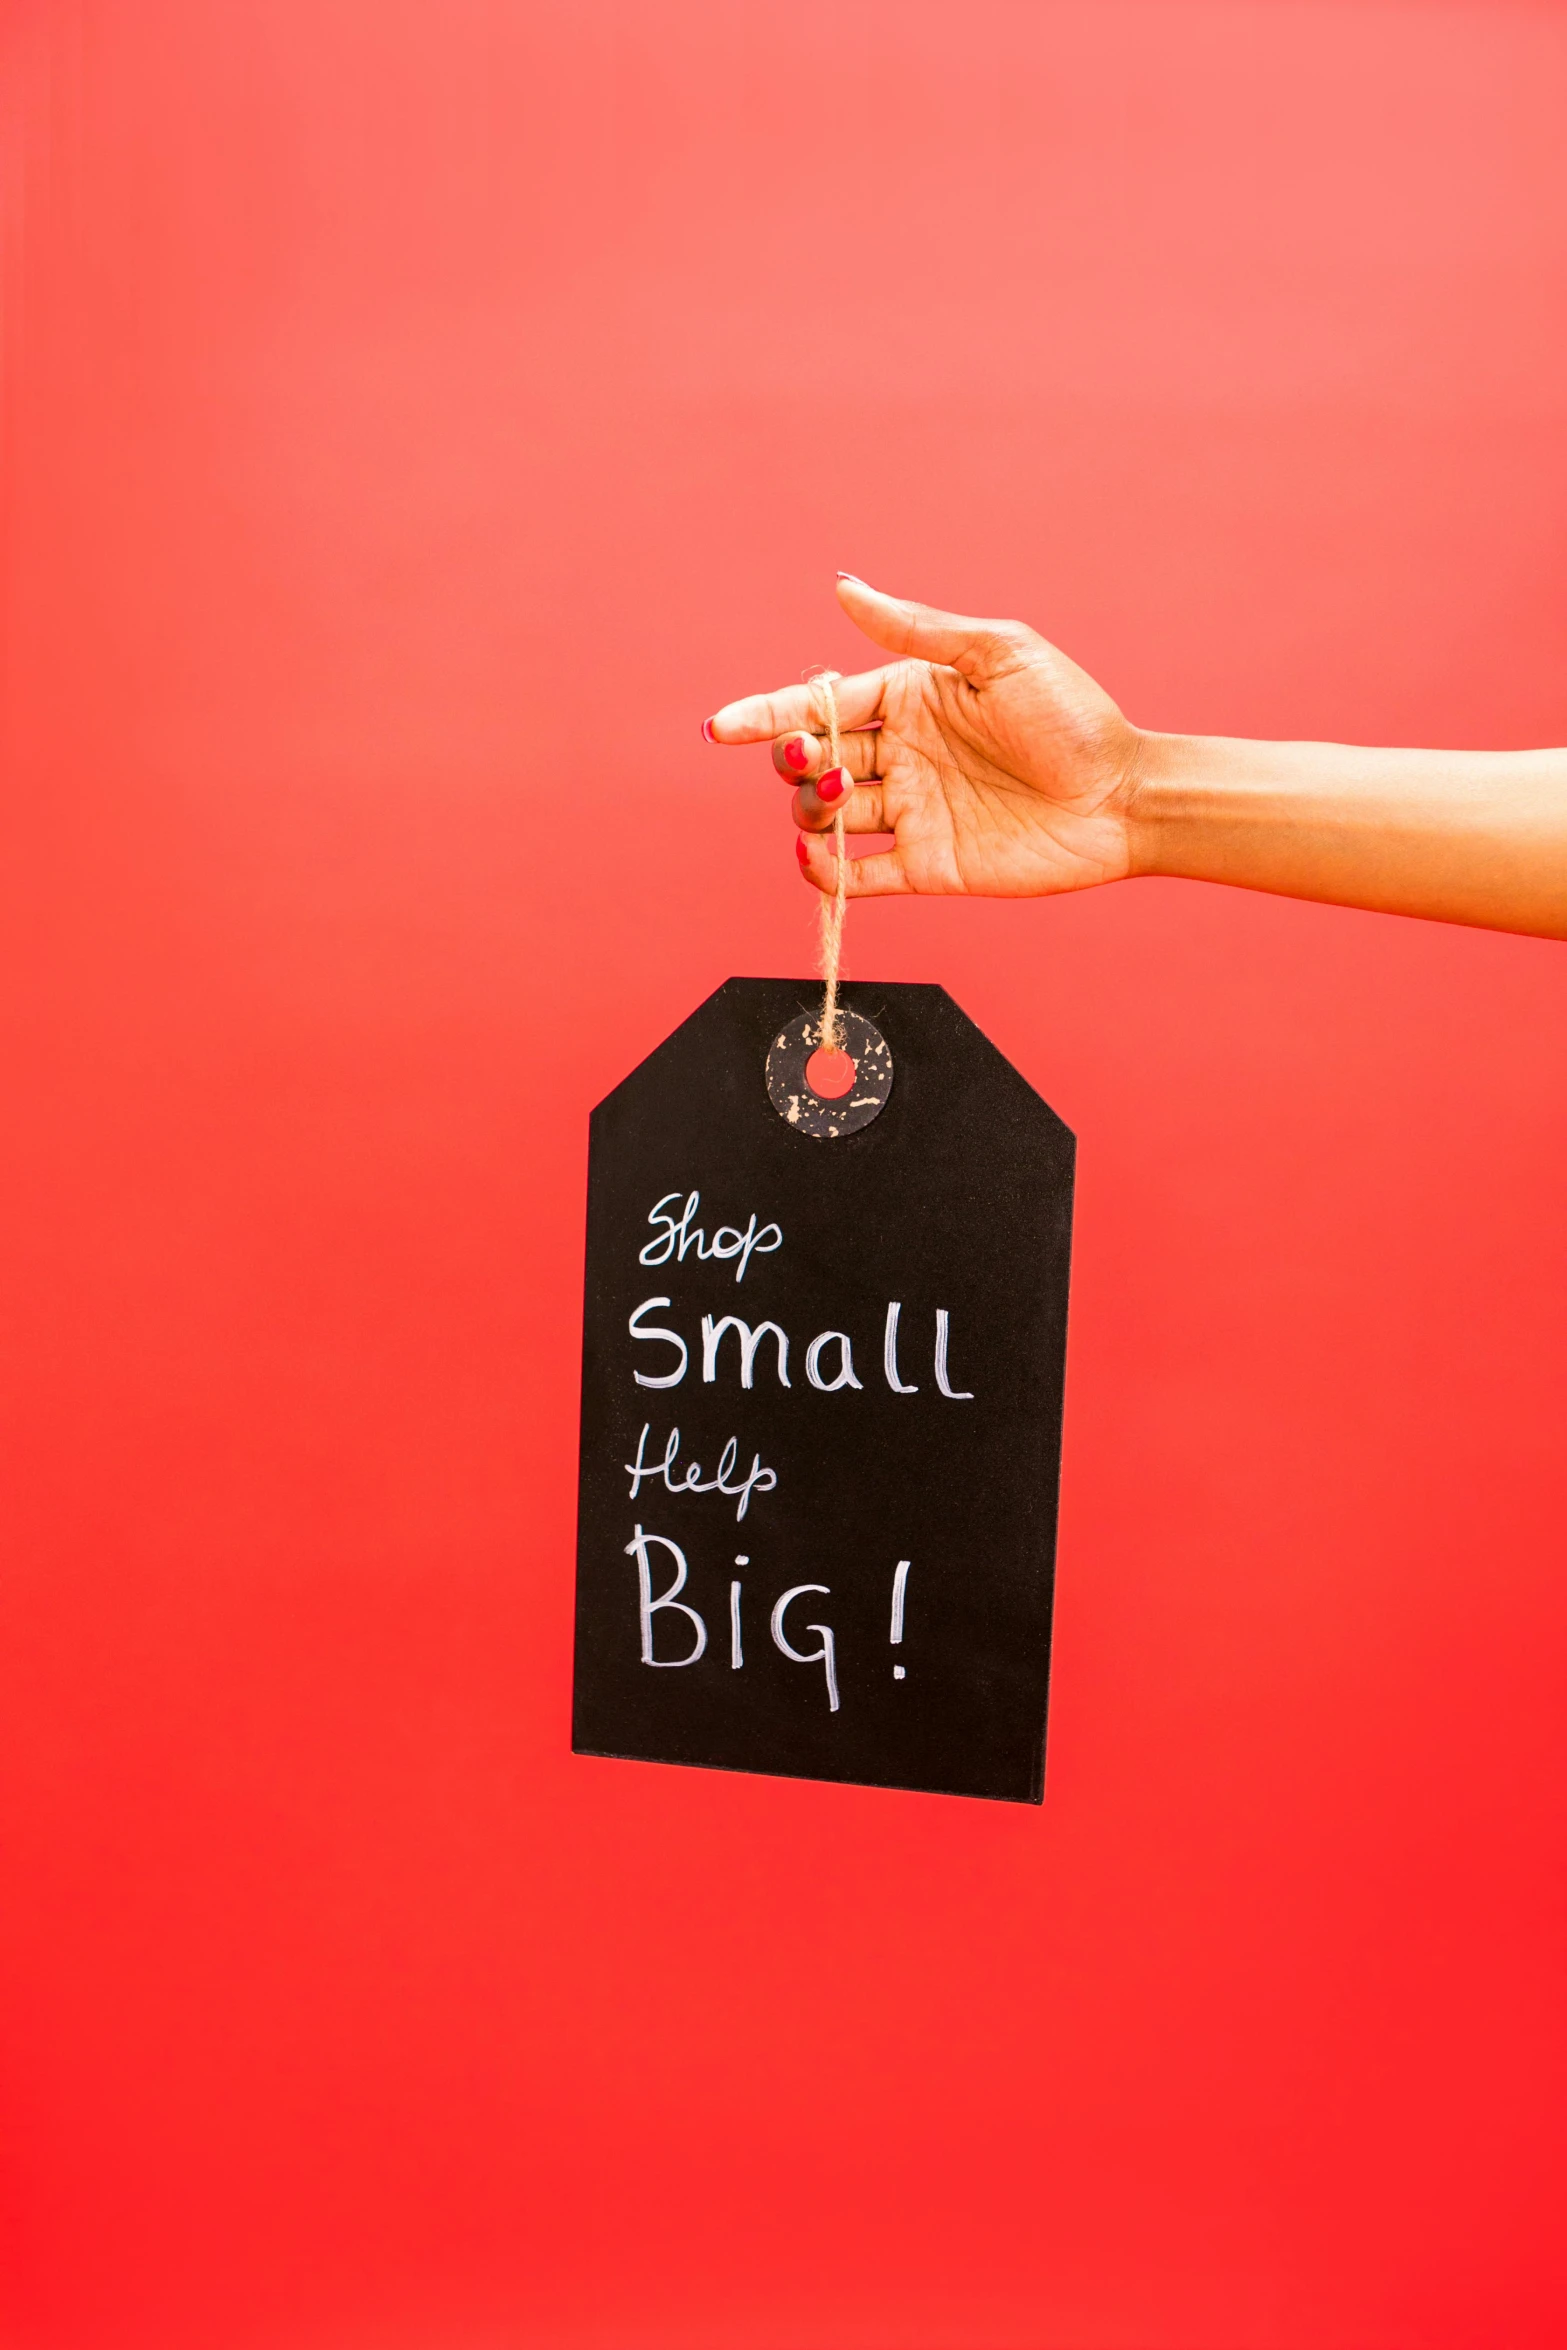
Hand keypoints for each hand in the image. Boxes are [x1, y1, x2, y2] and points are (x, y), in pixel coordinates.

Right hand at [704, 577, 1145, 898]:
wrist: (1124, 797)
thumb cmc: (1073, 717)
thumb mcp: (997, 654)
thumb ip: (914, 629)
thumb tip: (843, 586)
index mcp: (909, 697)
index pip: (819, 704)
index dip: (766, 714)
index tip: (722, 727)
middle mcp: (901, 754)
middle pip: (811, 761)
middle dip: (793, 760)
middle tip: (814, 759)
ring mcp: (911, 812)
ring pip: (823, 816)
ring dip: (812, 809)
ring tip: (840, 800)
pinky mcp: (927, 865)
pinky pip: (857, 877)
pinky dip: (826, 875)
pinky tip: (818, 861)